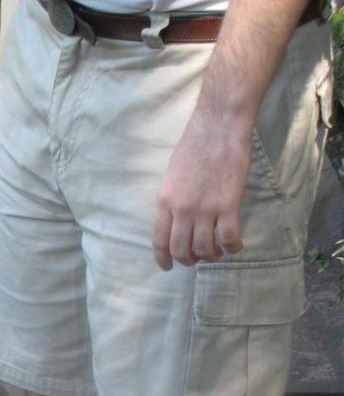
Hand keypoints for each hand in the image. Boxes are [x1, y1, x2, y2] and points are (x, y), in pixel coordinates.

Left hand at [150, 110, 250, 269]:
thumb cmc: (194, 147)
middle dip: (188, 260)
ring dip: (211, 256)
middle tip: (196, 259)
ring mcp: (205, 208)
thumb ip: (172, 200)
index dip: (163, 258)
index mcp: (165, 201)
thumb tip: (175, 221)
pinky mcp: (228, 204)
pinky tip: (235, 246)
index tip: (167, 267)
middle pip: (181, 249)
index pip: (159, 240)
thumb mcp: (171, 176)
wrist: (218, 127)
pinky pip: (229, 237)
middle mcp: (182, 209)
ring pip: (205, 248)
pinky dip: (232, 247)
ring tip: (217, 252)